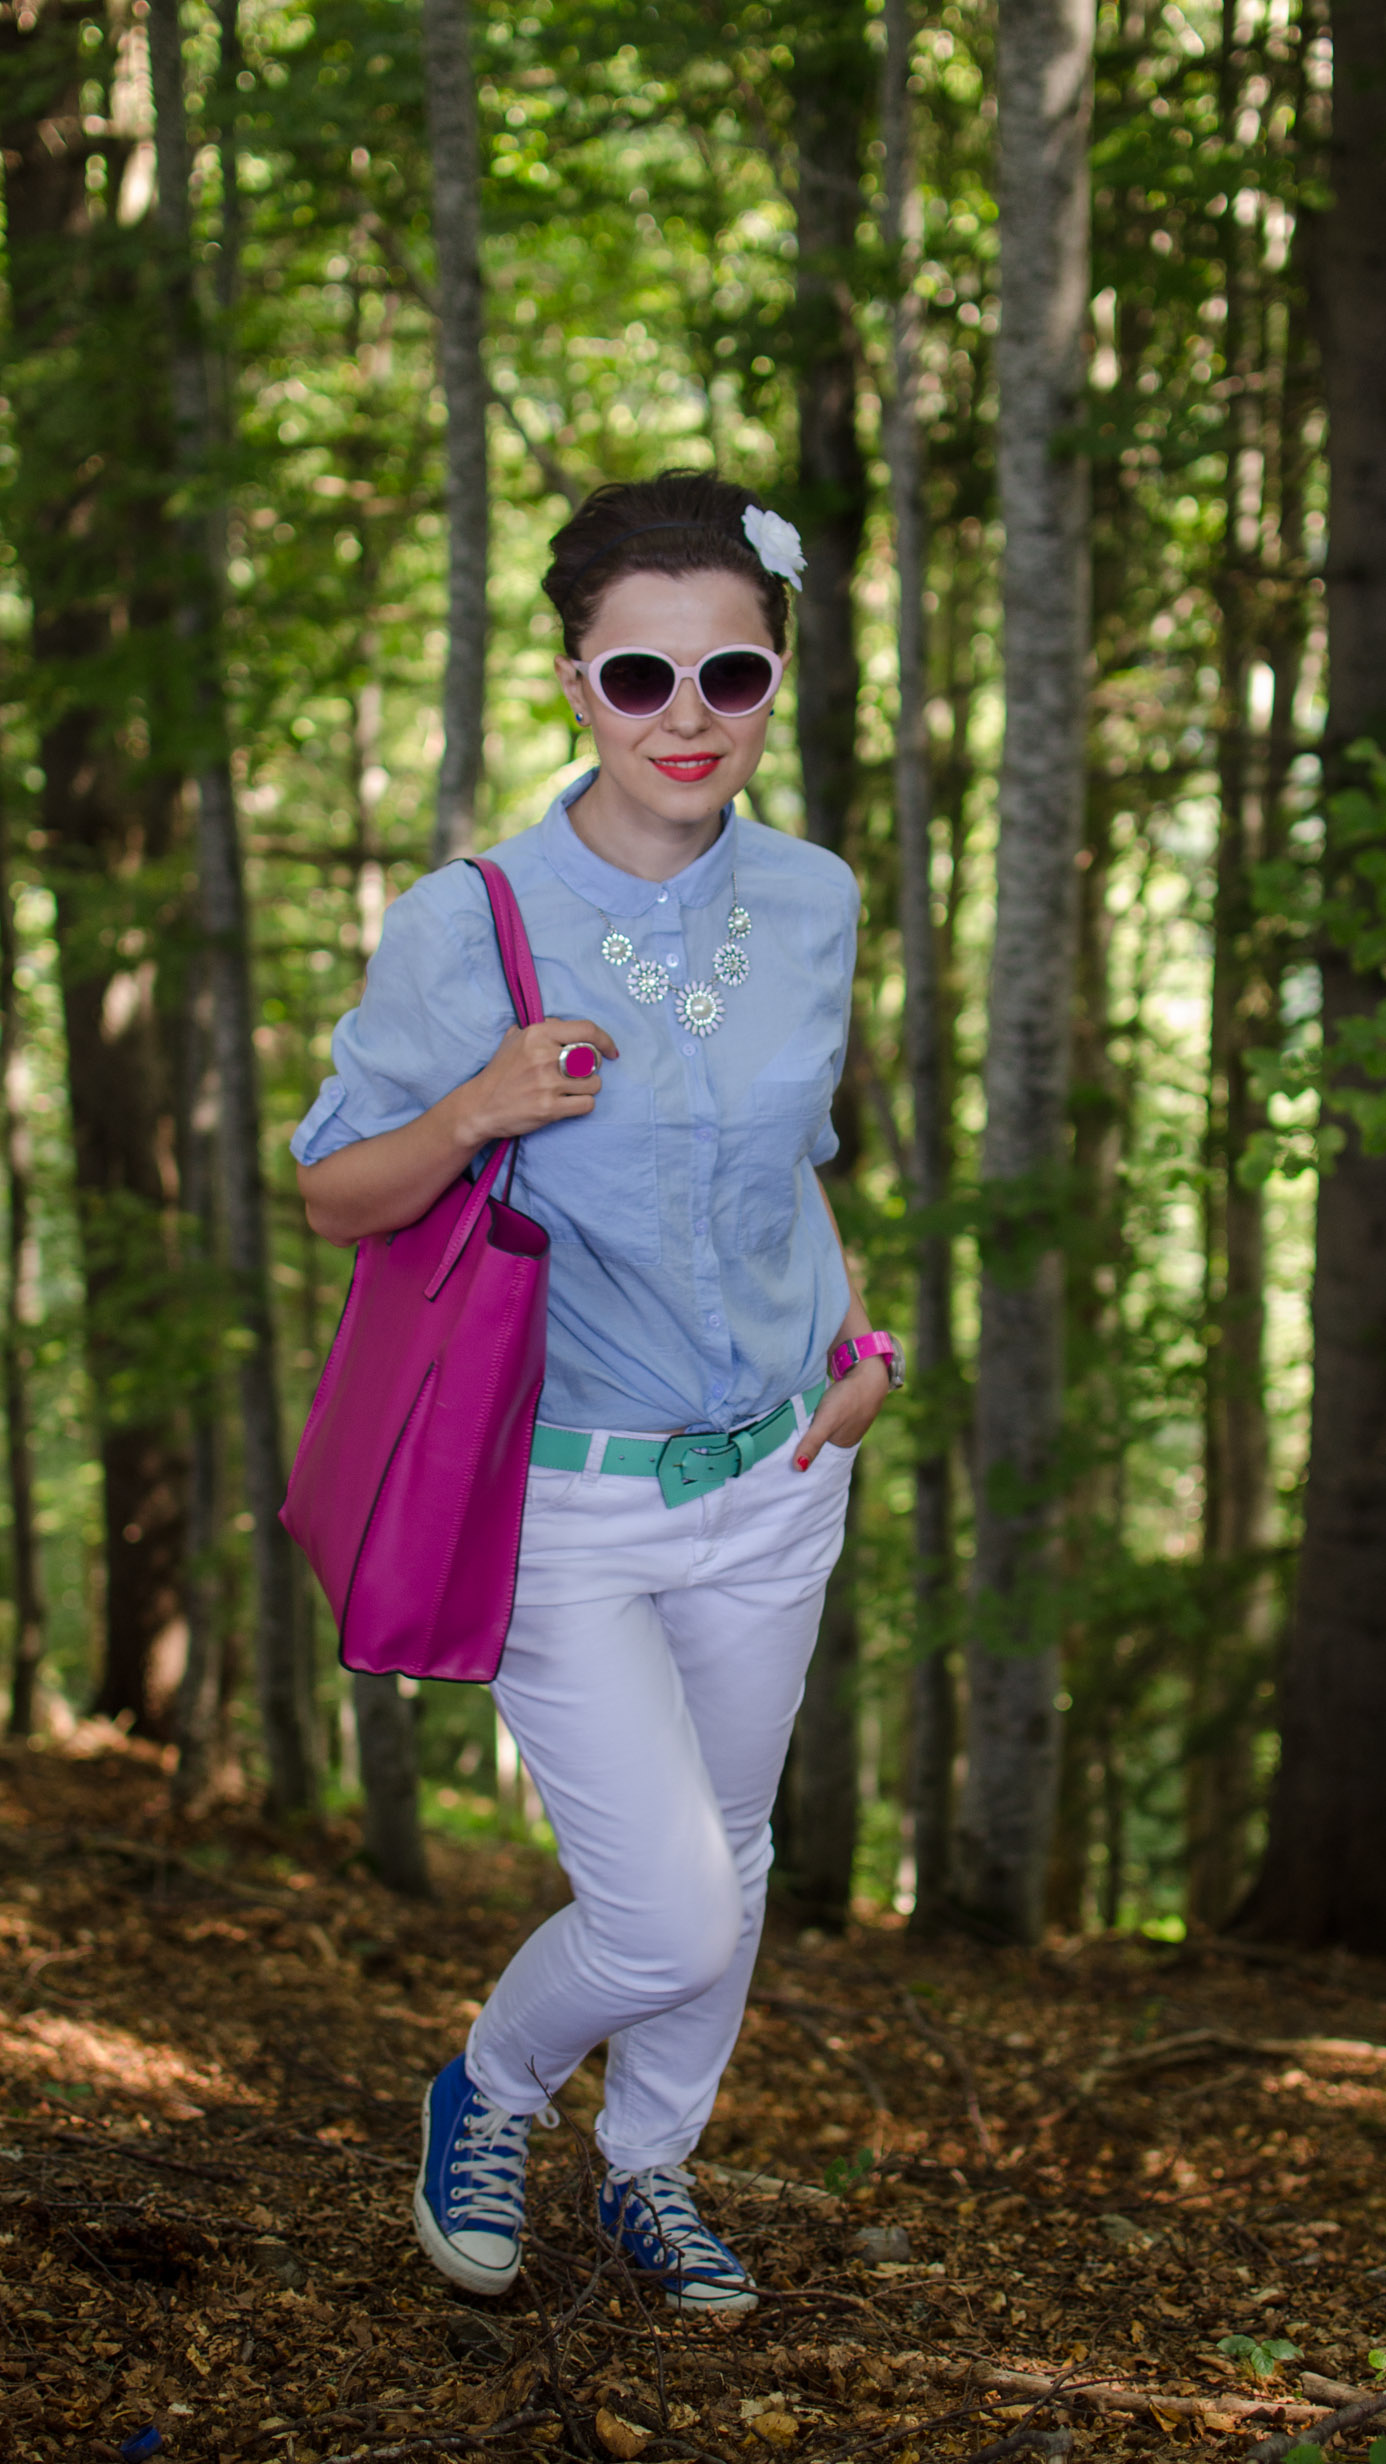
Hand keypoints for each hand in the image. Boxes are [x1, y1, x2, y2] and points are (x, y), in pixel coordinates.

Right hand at [460, 1018, 618, 1141]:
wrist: (481, 1106)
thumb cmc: (501, 1071)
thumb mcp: (515, 1039)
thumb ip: (542, 1028)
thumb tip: (564, 1024)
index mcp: (538, 1034)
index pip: (587, 1030)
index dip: (606, 1040)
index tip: (612, 1051)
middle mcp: (544, 1056)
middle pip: (594, 1058)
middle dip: (592, 1067)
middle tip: (578, 1074)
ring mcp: (548, 1083)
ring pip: (595, 1083)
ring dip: (587, 1088)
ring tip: (569, 1090)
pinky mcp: (549, 1108)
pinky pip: (588, 1104)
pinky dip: (582, 1105)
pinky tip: (568, 1104)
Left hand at [794, 1356, 889, 1468]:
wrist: (869, 1371)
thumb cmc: (848, 1398)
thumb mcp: (826, 1422)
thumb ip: (812, 1443)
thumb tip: (798, 1469)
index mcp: (842, 1443)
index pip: (817, 1455)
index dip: (802, 1454)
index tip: (783, 1454)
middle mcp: (844, 1433)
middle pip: (817, 1440)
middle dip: (802, 1440)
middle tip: (779, 1438)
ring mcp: (844, 1417)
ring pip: (819, 1425)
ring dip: (807, 1424)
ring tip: (785, 1424)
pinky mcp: (842, 1401)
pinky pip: (824, 1411)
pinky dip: (814, 1411)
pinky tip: (804, 1407)